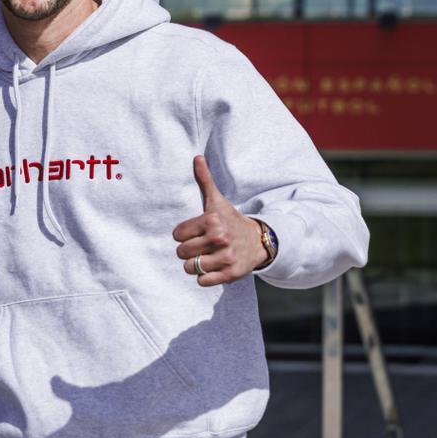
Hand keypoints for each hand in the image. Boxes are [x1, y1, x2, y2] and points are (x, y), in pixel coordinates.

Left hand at [171, 155, 267, 285]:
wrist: (259, 241)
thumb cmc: (231, 220)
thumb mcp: (217, 201)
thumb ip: (205, 180)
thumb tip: (197, 157)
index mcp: (212, 220)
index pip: (177, 234)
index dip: (184, 234)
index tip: (196, 232)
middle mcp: (219, 238)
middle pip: (181, 252)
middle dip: (188, 250)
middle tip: (201, 245)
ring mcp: (226, 257)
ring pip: (190, 267)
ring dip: (194, 264)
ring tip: (206, 256)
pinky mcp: (231, 274)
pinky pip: (203, 281)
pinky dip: (204, 277)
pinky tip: (213, 267)